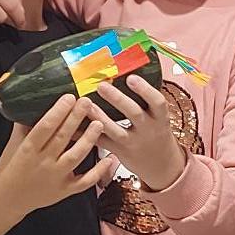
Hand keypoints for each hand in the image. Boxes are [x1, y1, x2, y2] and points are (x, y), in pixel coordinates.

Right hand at [0, 94, 112, 215]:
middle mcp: (43, 163)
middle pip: (62, 138)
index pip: (45, 127)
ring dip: (88, 140)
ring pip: (75, 157)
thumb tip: (32, 104)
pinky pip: (85, 181)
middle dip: (76, 118)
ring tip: (98, 123)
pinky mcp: (64, 190)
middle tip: (87, 102)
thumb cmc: (9, 169)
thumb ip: (24, 126)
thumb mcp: (13, 145)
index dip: (58, 112)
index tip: (68, 97)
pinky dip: (99, 171)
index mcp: (28, 150)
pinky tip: (110, 158)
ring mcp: (55, 178)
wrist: (7, 200)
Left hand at [86, 75, 185, 191]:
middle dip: (118, 100)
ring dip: (99, 117)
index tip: (131, 78)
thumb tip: (129, 69)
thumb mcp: (159, 117)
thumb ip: (147, 100)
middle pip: (134, 114)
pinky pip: (101, 142)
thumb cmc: (157, 132)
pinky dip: (86, 134)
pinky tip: (73, 126)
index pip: (157, 102)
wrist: (161, 164)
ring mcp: (134, 142)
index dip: (145, 90)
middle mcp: (148, 130)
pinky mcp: (120, 152)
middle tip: (102, 86)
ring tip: (86, 104)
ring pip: (115, 130)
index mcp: (160, 118)